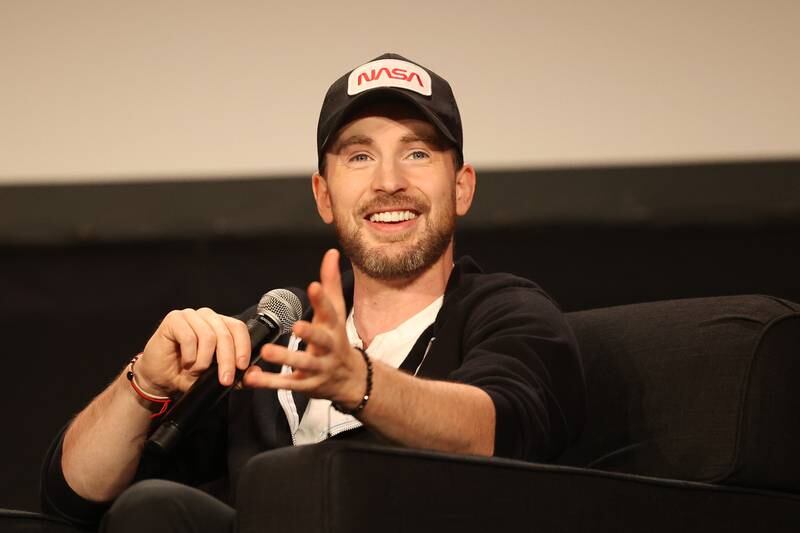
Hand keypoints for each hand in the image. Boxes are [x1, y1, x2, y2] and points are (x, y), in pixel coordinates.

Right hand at [136, 308, 251, 395]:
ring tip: (196, 370)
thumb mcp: (214, 377)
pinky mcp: (174, 319)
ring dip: (204, 360)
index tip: (242, 366)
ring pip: (209, 336)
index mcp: (219, 325)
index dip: (243, 346)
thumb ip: (236, 374)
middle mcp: (207, 316)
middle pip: (225, 334)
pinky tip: (185, 362)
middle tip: (225, 380)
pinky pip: (189, 337)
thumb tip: (255, 372)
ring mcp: (190, 315)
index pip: (238, 328)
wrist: (158, 378)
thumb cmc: (185, 374)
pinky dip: (190, 355)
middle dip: (227, 360)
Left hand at [243, 249, 366, 406]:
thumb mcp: (337, 311)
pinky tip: (252, 378)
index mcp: (334, 327)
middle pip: (321, 340)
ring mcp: (319, 368)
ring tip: (267, 351)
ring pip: (303, 365)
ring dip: (285, 359)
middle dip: (310, 334)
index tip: (313, 286)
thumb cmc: (337, 338)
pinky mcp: (307, 385)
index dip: (322, 299)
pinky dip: (269, 382)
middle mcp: (329, 347)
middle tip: (296, 327)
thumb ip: (330, 283)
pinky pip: (288, 384)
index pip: (330, 311)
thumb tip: (331, 252)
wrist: (350, 379)